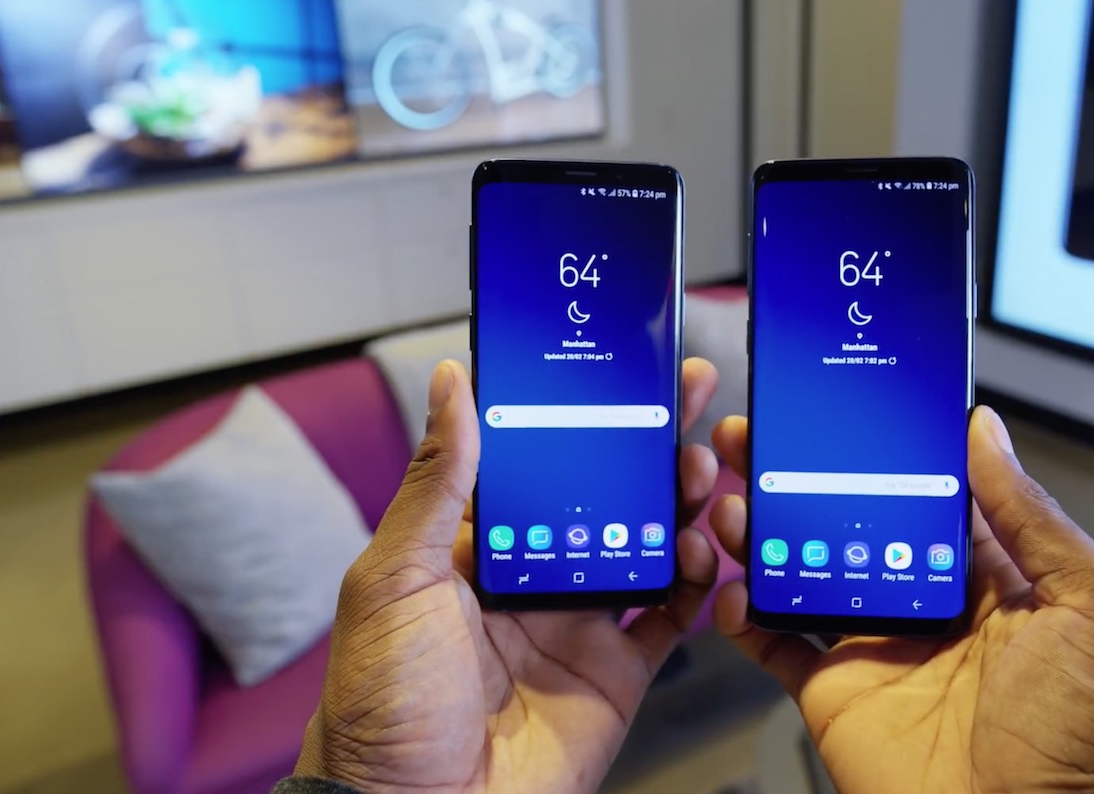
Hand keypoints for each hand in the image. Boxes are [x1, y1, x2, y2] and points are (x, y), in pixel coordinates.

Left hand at [296, 358, 723, 792]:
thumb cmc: (382, 702)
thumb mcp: (396, 578)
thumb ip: (440, 483)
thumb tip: (452, 383)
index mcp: (475, 547)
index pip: (540, 461)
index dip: (582, 414)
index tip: (620, 370)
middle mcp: (533, 577)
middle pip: (605, 495)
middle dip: (649, 444)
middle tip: (690, 393)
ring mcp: (577, 626)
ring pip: (646, 546)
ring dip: (681, 505)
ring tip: (702, 472)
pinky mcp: (615, 675)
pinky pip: (670, 620)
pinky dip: (698, 586)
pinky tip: (710, 552)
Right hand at [708, 407, 1093, 793]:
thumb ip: (1035, 518)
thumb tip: (988, 432)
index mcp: (996, 577)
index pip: (927, 493)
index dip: (885, 449)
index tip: (845, 404)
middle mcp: (929, 604)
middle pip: (853, 523)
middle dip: (803, 476)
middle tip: (759, 434)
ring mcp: (878, 649)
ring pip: (806, 570)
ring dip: (763, 530)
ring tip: (730, 494)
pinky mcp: (837, 695)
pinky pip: (778, 644)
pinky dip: (744, 611)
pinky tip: (730, 581)